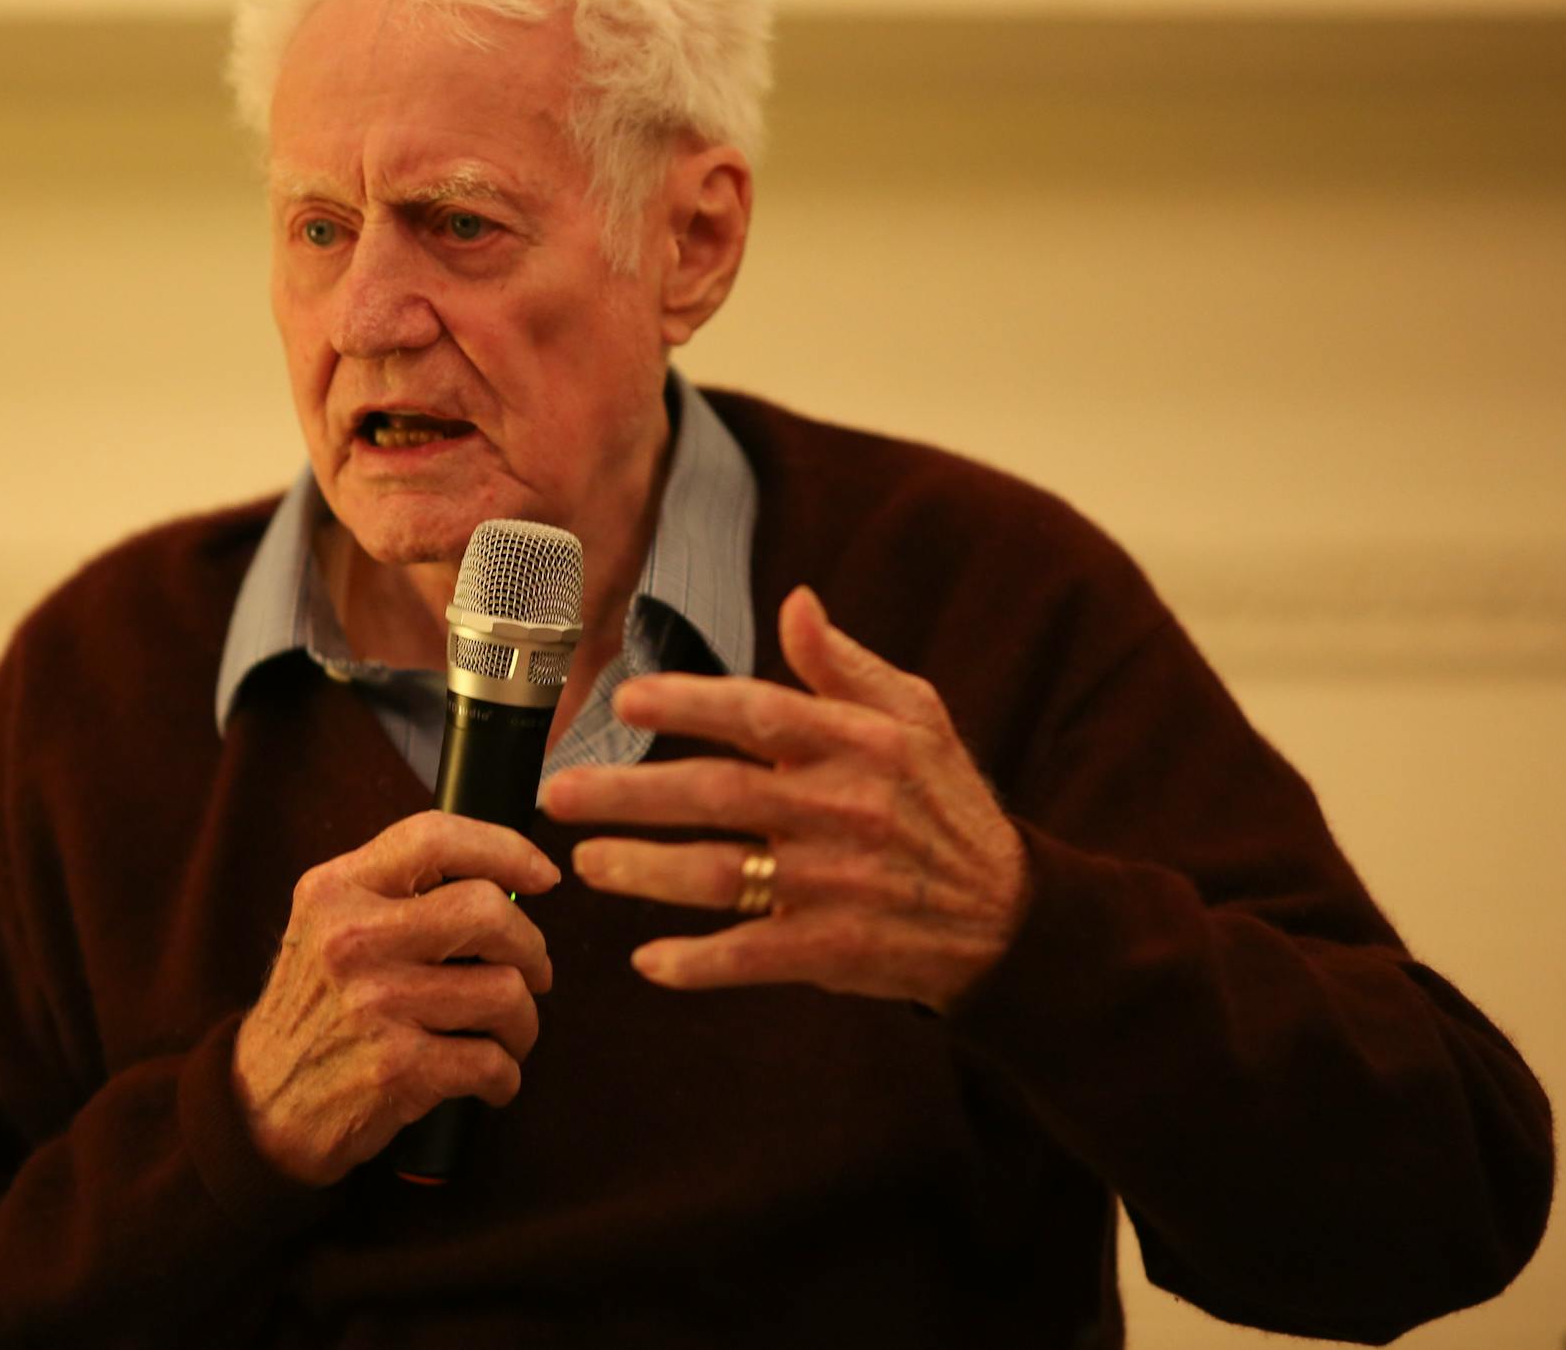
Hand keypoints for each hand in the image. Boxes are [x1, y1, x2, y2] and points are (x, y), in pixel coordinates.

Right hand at [231, 810, 560, 1185]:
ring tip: (505, 1033)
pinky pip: (493, 1061)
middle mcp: (353, 940)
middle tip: (531, 971)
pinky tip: (489, 1078)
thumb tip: (504, 877)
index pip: (435, 837)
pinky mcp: (397, 1069)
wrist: (260, 1103)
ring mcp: (375, 1005)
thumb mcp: (329, 924)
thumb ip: (397, 891)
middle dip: (530, 947)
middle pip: (488, 911)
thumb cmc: (317, 1007)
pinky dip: (506, 1076)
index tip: (542, 876)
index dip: (506, 849)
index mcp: (337, 890)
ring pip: (505, 992)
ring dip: (523, 1021)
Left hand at [542, 586, 1029, 1012]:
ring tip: (585, 862)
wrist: (1007, 916)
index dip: (689, 704)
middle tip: (558, 793)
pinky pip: (753, 956)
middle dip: (630, 792)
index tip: (623, 700)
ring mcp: (837, 883)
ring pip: (724, 876)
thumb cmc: (943, 802)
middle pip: (719, 794)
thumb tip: (796, 602)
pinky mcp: (835, 949)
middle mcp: (844, 808)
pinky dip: (699, 963)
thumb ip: (844, 665)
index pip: (759, 714)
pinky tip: (647, 961)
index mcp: (857, 743)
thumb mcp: (916, 716)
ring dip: (646, 871)